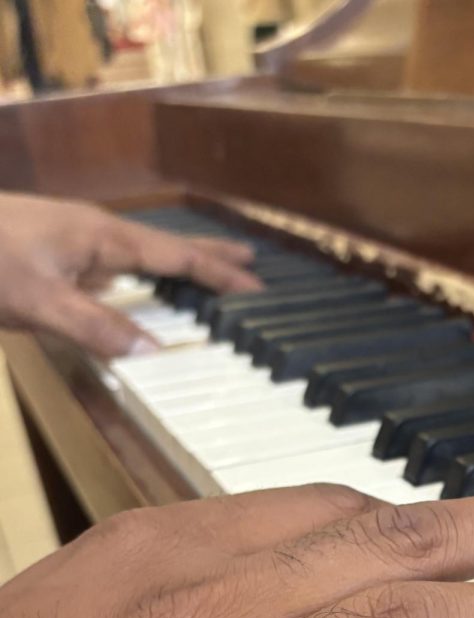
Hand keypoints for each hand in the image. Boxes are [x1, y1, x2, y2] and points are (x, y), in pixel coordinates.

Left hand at [0, 193, 259, 357]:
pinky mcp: (54, 254)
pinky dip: (143, 277)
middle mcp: (95, 234)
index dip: (218, 274)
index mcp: (103, 237)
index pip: (176, 255)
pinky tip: (139, 289)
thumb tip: (153, 352)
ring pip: (141, 256)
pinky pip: (115, 266)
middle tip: (250, 265)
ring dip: (178, 266)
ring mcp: (74, 242)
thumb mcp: (40, 302)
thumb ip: (97, 327)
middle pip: (166, 246)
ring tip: (207, 276)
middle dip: (208, 258)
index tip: (256, 287)